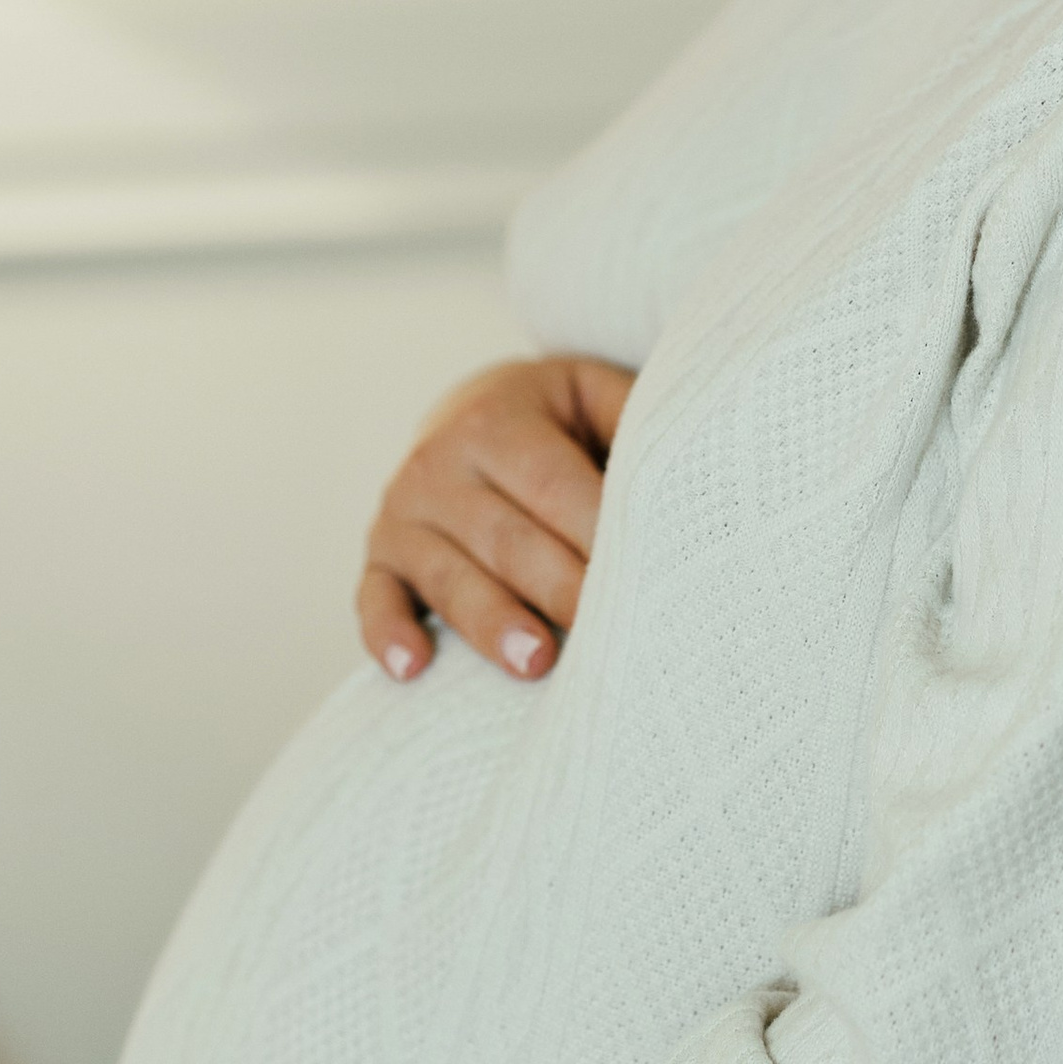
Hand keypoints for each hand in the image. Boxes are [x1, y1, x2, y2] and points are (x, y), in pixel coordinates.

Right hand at [358, 354, 633, 685]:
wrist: (471, 412)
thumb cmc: (557, 419)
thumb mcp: (593, 394)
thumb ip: (634, 419)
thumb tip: (688, 466)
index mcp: (497, 420)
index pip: (553, 486)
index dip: (598, 534)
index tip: (642, 576)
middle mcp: (438, 463)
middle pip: (506, 538)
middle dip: (557, 588)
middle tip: (604, 634)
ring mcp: (401, 514)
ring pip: (447, 575)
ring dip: (490, 622)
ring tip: (535, 664)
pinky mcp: (379, 558)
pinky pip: (375, 598)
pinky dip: (388, 633)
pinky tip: (414, 669)